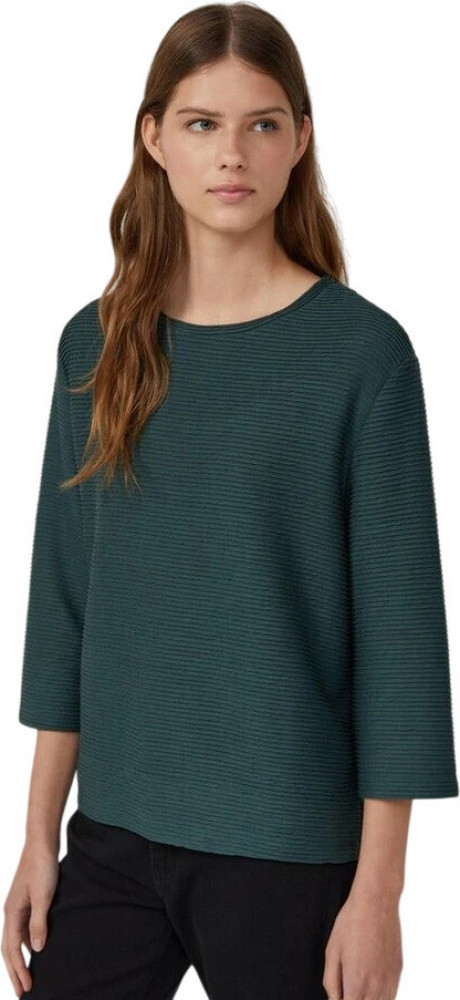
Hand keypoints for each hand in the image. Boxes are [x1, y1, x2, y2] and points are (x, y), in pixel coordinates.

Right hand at [1, 842, 59, 996]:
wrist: (41, 844)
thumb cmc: (42, 867)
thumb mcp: (44, 896)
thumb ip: (39, 922)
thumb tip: (36, 949)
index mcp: (12, 913)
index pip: (12, 950)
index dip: (19, 970)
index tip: (27, 988)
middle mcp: (11, 912)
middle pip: (9, 949)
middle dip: (15, 972)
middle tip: (23, 993)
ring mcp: (17, 907)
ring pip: (14, 940)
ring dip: (19, 960)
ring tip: (26, 977)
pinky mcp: (26, 902)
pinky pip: (22, 930)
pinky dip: (25, 945)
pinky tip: (35, 950)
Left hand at [322, 885, 402, 999]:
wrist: (377, 901)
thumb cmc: (351, 922)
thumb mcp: (332, 951)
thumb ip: (331, 982)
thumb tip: (334, 999)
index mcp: (356, 982)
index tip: (339, 995)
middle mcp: (376, 985)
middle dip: (354, 999)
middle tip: (346, 990)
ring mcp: (390, 979)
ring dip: (367, 999)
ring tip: (357, 986)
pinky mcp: (398, 972)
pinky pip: (391, 996)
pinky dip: (381, 997)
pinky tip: (370, 986)